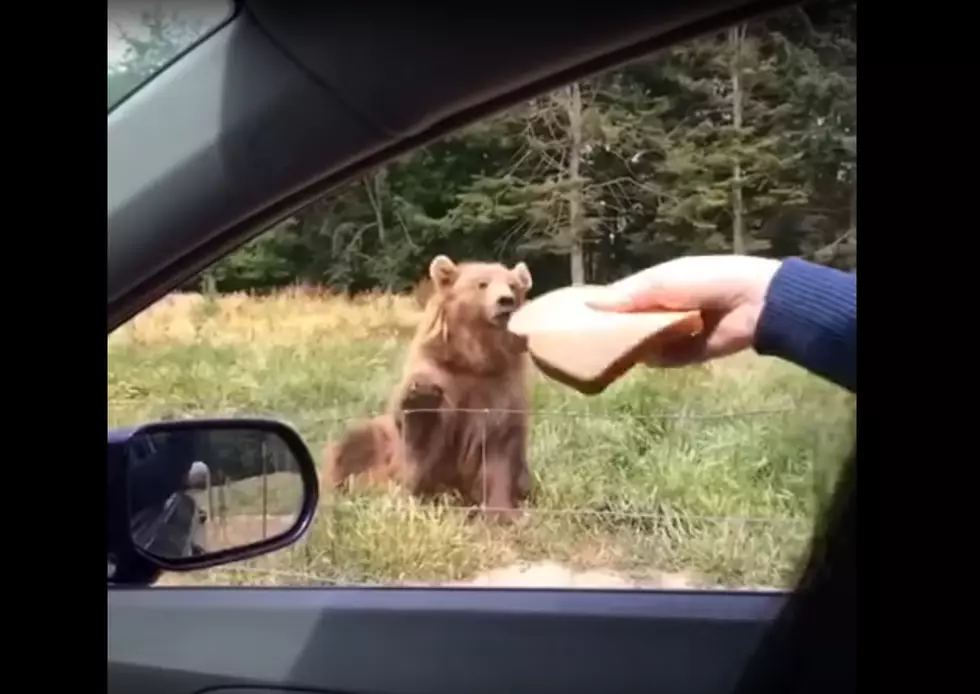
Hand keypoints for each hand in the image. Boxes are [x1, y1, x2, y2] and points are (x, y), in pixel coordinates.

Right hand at [588, 255, 781, 366]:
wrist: (753, 302)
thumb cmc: (705, 280)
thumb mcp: (661, 282)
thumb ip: (626, 295)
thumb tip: (589, 304)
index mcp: (654, 287)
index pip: (619, 299)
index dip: (600, 308)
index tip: (574, 318)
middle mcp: (660, 311)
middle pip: (627, 325)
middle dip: (611, 331)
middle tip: (584, 342)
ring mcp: (672, 334)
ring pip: (640, 345)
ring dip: (630, 347)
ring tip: (604, 353)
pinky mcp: (685, 355)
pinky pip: (661, 360)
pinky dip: (653, 359)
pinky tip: (637, 359)